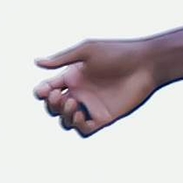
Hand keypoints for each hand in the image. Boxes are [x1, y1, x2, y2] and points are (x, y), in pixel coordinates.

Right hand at [33, 40, 159, 136]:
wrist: (146, 64)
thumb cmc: (118, 52)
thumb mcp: (87, 51)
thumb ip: (62, 60)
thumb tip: (36, 62)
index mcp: (73, 77)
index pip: (48, 90)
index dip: (42, 93)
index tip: (46, 89)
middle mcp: (80, 93)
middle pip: (54, 108)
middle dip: (51, 105)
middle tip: (59, 96)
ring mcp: (92, 106)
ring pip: (67, 121)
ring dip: (63, 116)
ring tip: (72, 104)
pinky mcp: (105, 118)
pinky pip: (84, 130)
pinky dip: (77, 125)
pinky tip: (81, 113)